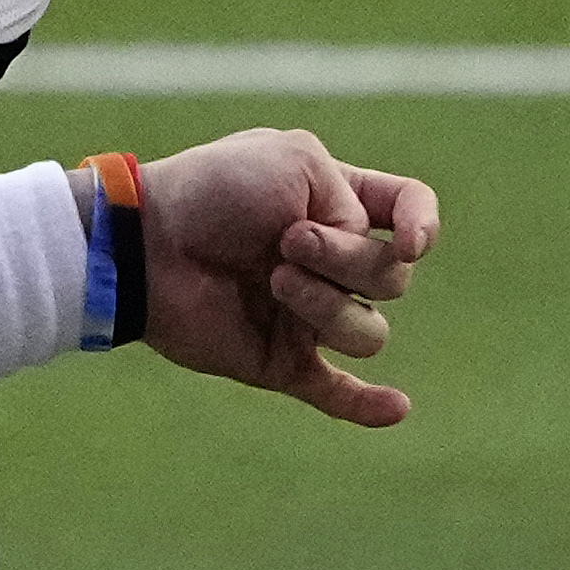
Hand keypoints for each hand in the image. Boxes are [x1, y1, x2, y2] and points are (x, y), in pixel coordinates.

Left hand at [136, 127, 437, 429]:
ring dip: (328, 305)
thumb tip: (361, 267)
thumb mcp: (294, 161)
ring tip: (273, 281)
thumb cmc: (212, 191)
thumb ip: (353, 204)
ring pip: (369, 331)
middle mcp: (331, 262)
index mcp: (338, 203)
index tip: (408, 240)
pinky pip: (337, 392)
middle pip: (392, 278)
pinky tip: (396, 407)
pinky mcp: (281, 359)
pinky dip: (367, 404)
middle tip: (285, 240)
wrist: (146, 243)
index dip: (424, 225)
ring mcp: (308, 314)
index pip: (410, 210)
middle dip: (346, 257)